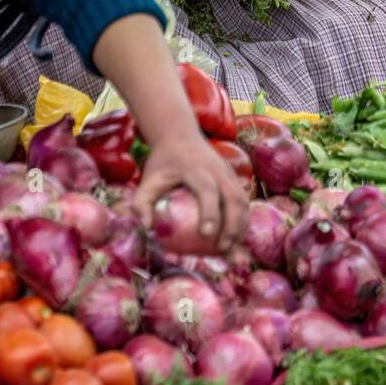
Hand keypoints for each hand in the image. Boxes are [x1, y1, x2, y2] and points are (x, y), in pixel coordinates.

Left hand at [133, 126, 248, 252]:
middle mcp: (216, 169)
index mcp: (196, 169)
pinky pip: (243, 199)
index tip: (206, 235)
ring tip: (232, 247)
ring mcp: (227, 172)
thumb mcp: (148, 178)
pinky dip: (242, 219)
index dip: (210, 213)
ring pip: (242, 200)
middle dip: (233, 226)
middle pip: (233, 197)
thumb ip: (142, 202)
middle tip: (223, 249)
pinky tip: (235, 237)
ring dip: (241, 225)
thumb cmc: (162, 162)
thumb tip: (146, 227)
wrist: (179, 134)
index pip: (207, 191)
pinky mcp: (233, 176)